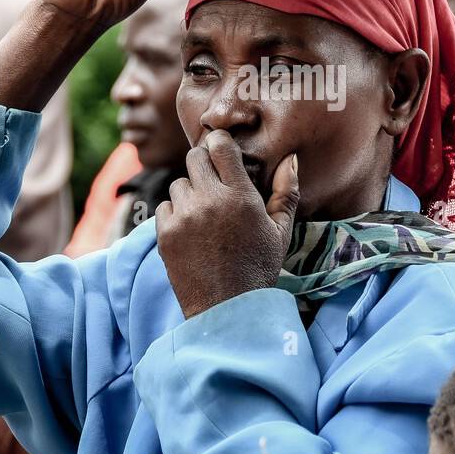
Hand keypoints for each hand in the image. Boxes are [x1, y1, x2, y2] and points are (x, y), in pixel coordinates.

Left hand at [155, 131, 299, 318]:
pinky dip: (174, 214)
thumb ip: (286, 192)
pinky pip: (164, 207)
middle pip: (194, 157)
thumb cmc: (259, 268)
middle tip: (213, 183)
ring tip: (204, 214)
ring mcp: (184, 217)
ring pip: (178, 183)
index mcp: (240, 196)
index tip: (222, 152)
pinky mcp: (165, 234)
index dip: (219, 144)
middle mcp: (210, 200)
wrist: (227, 309)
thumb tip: (290, 158)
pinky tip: (190, 230)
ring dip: (189, 192)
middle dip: (203, 165)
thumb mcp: (281, 231)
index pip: (220, 146)